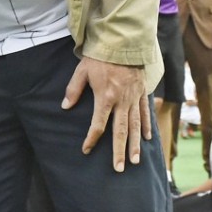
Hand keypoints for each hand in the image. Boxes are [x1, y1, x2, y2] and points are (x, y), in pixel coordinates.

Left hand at [62, 56, 149, 171]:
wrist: (123, 42)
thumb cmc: (100, 57)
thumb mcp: (82, 70)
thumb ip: (73, 89)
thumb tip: (65, 106)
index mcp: (105, 97)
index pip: (98, 125)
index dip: (91, 139)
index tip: (86, 150)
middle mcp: (121, 101)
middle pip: (120, 131)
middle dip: (119, 151)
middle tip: (119, 168)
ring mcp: (133, 98)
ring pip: (135, 126)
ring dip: (135, 144)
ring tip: (136, 161)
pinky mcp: (141, 92)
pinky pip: (144, 112)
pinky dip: (146, 126)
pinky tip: (146, 139)